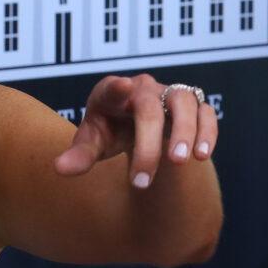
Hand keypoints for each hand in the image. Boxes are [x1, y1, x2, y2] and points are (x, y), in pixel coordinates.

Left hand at [53, 74, 218, 188]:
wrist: (135, 123)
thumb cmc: (109, 130)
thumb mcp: (93, 143)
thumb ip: (79, 155)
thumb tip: (60, 170)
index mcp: (111, 94)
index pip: (112, 88)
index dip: (116, 87)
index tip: (122, 85)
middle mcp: (142, 89)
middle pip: (149, 108)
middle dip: (148, 144)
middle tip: (141, 181)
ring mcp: (169, 94)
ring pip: (183, 102)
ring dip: (184, 131)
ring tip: (179, 161)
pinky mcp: (193, 105)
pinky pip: (205, 112)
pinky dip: (207, 131)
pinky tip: (201, 155)